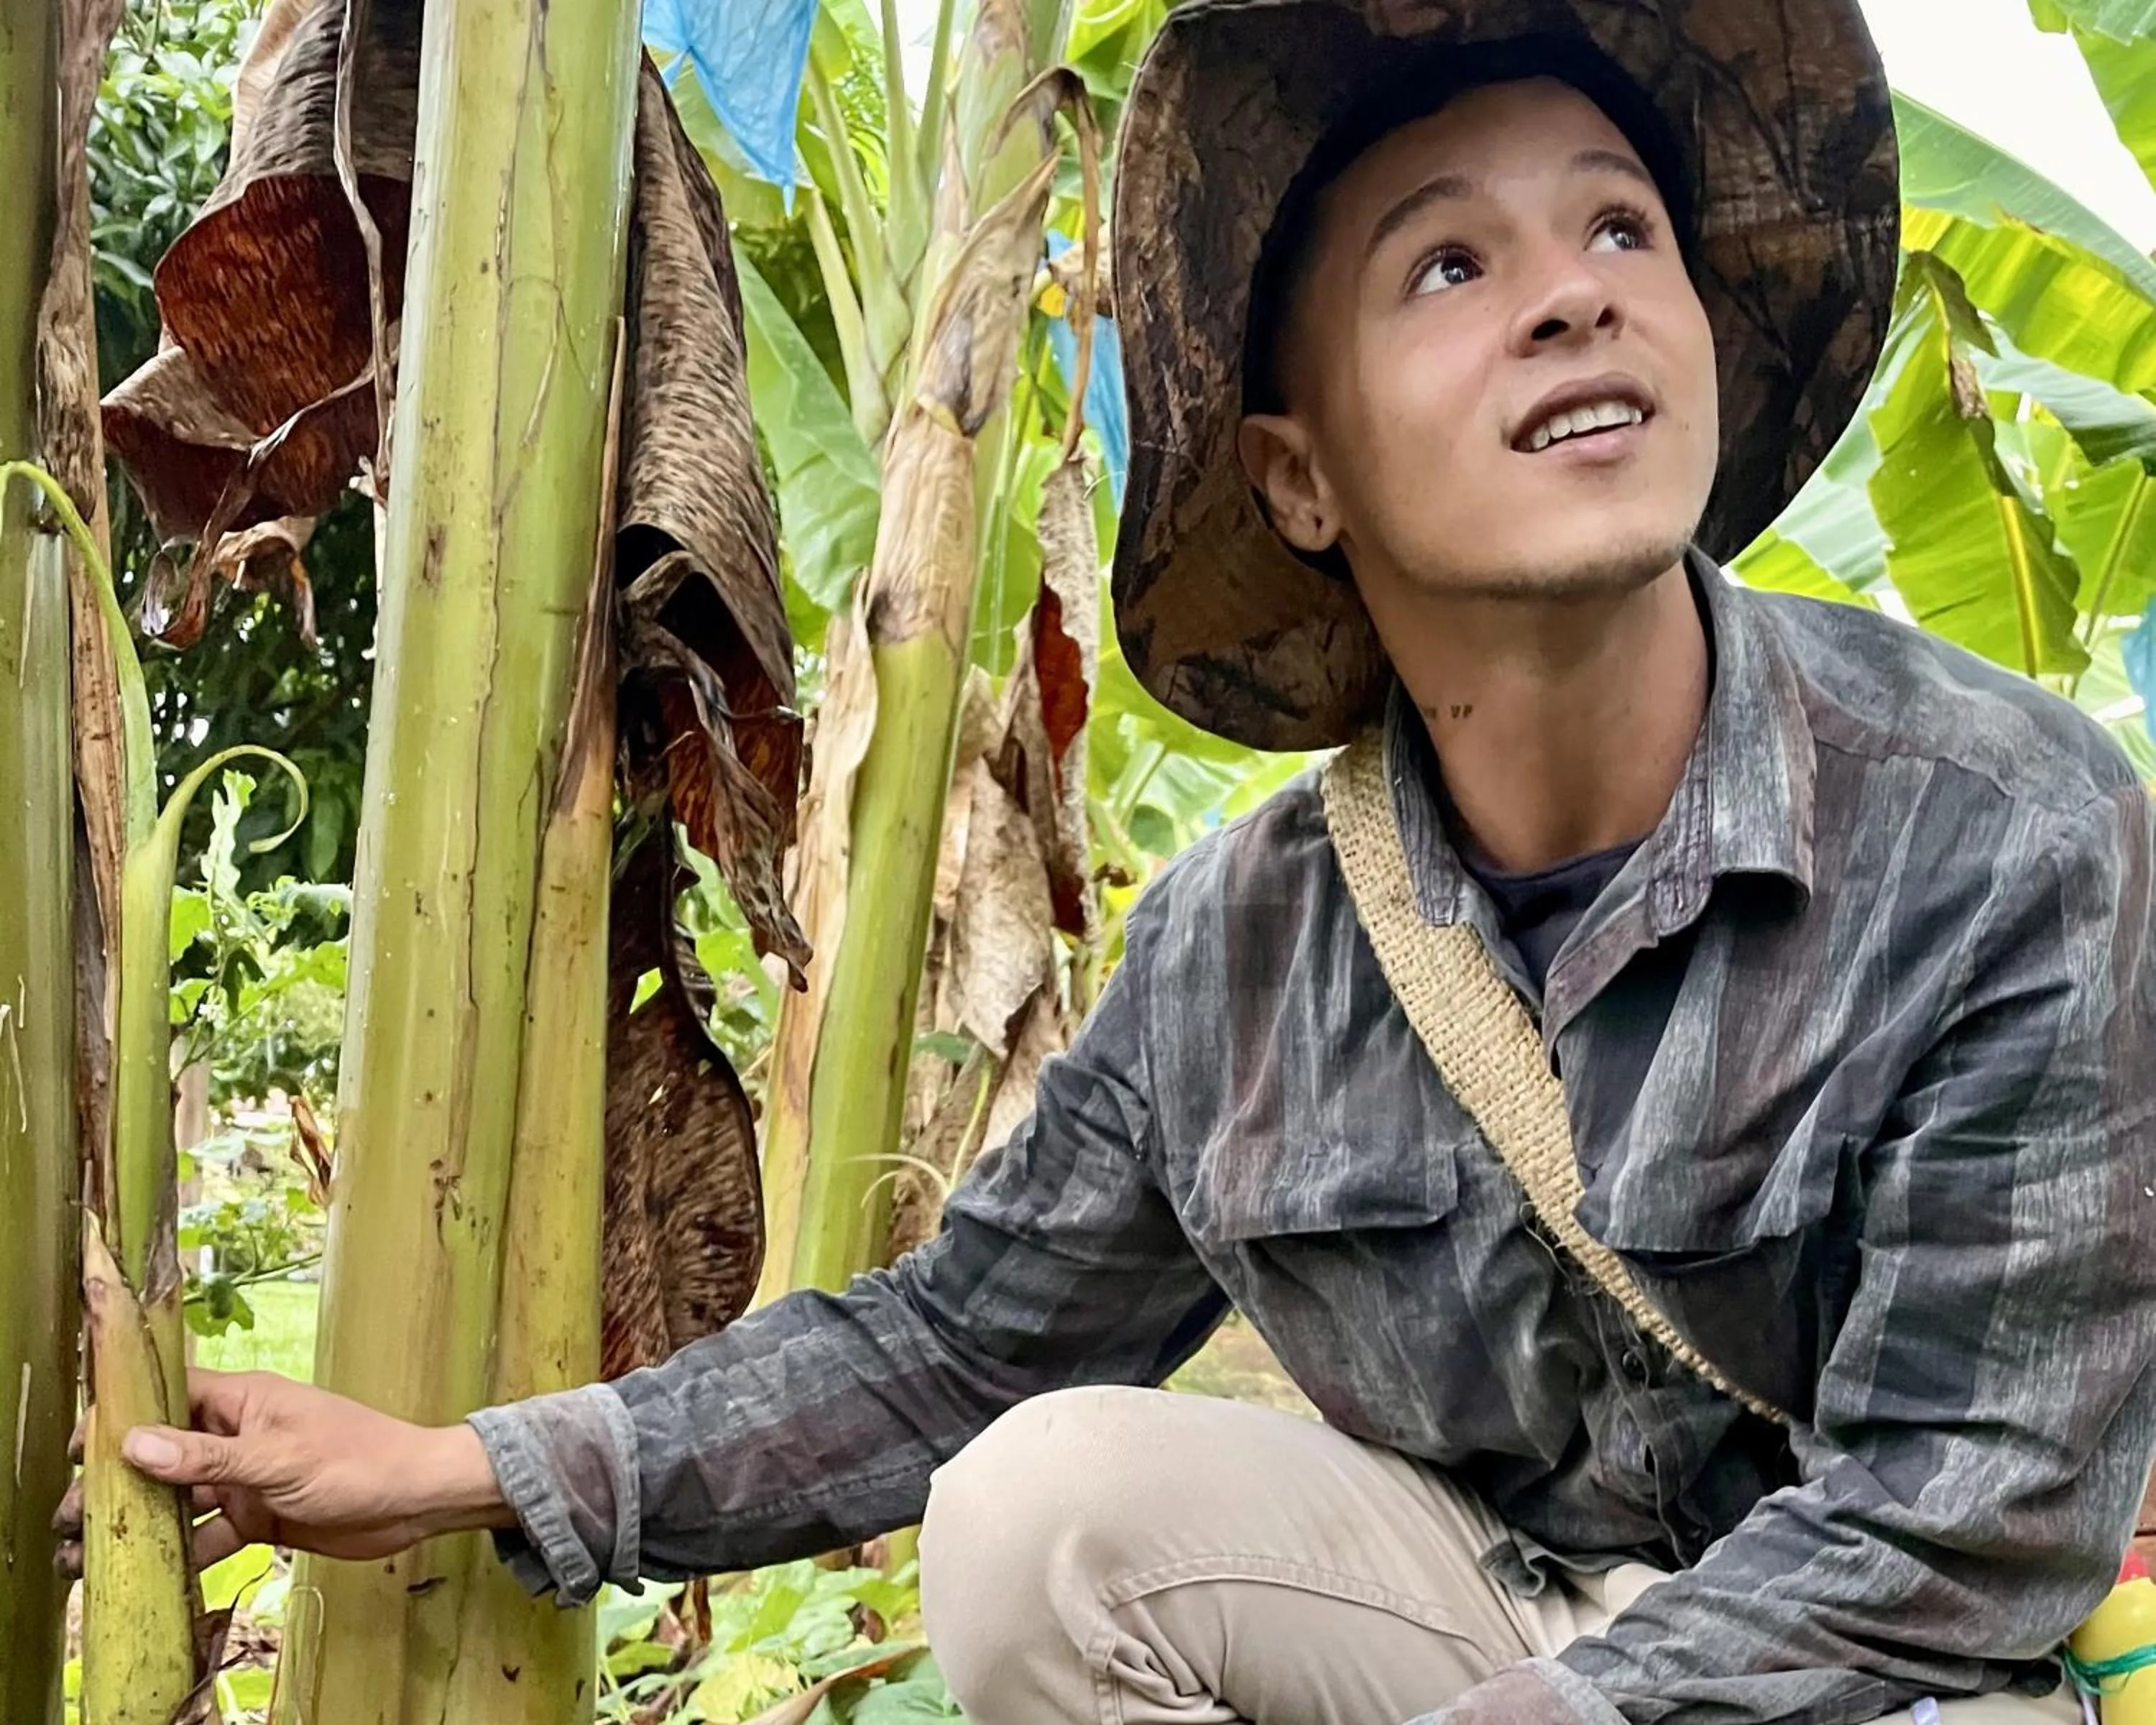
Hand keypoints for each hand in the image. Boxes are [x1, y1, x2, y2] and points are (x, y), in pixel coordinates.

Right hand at [54, 1367, 513, 1574]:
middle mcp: (238, 1436)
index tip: (76, 1449)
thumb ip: (206, 1458)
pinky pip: (208, 1533)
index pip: (170, 1395)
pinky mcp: (258, 1515)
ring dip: (142, 1524)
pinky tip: (149, 1576)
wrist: (415, 1499)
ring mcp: (246, 1477)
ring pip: (180, 1498)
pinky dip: (181, 1553)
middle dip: (118, 1482)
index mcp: (244, 1401)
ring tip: (88, 1556)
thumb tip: (134, 1444)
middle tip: (69, 1519)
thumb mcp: (277, 1457)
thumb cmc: (358, 1459)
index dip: (122, 1416)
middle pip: (163, 1453)